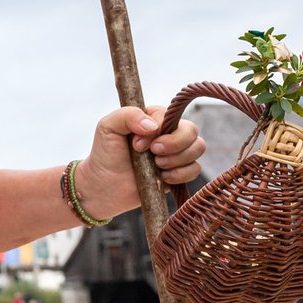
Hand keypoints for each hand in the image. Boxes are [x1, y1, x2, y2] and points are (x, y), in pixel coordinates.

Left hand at [79, 106, 206, 219]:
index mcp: (153, 117)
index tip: (136, 144)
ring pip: (198, 147)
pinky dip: (181, 174)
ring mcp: (176, 152)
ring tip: (156, 165)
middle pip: (191, 130)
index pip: (170, 116)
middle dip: (174, 143)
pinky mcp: (179, 171)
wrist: (104, 186)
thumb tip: (153, 125)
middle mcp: (168, 132)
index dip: (157, 131)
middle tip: (154, 153)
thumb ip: (128, 116)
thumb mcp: (107, 127)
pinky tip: (162, 177)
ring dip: (177, 159)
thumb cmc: (105, 153)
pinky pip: (195, 169)